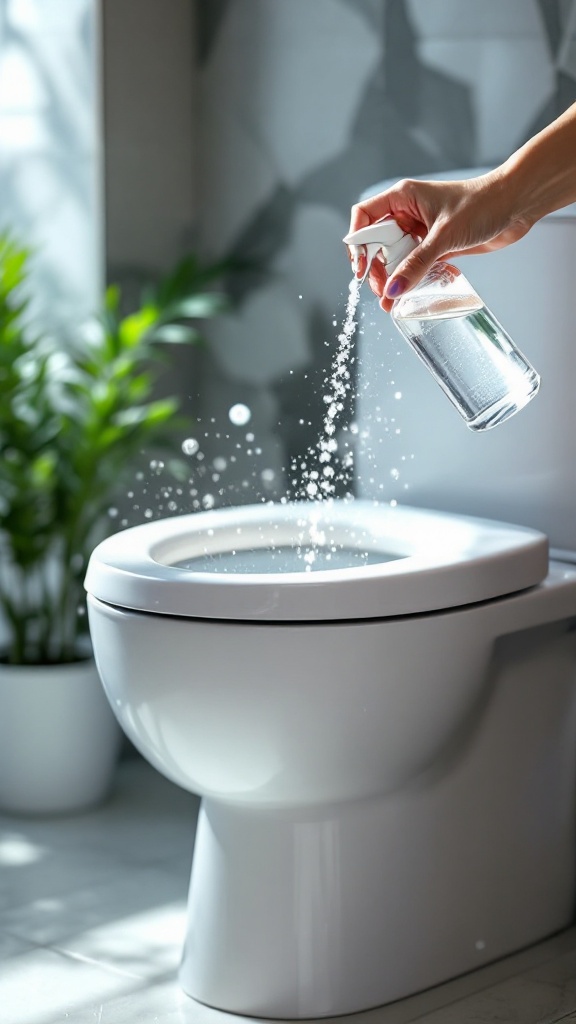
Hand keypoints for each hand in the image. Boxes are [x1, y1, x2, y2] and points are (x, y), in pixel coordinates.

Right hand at [348, 171, 531, 310]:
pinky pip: (416, 264)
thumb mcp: (444, 236)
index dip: (357, 243)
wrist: (516, 204)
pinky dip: (415, 278)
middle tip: (383, 291)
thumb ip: (416, 264)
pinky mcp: (436, 244)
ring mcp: (422, 230)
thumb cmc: (482, 204)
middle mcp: (408, 213)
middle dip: (378, 269)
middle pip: (378, 243)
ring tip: (395, 301)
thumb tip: (393, 290)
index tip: (361, 268)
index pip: (365, 217)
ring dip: (395, 278)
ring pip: (397, 257)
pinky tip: (418, 291)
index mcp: (403, 198)